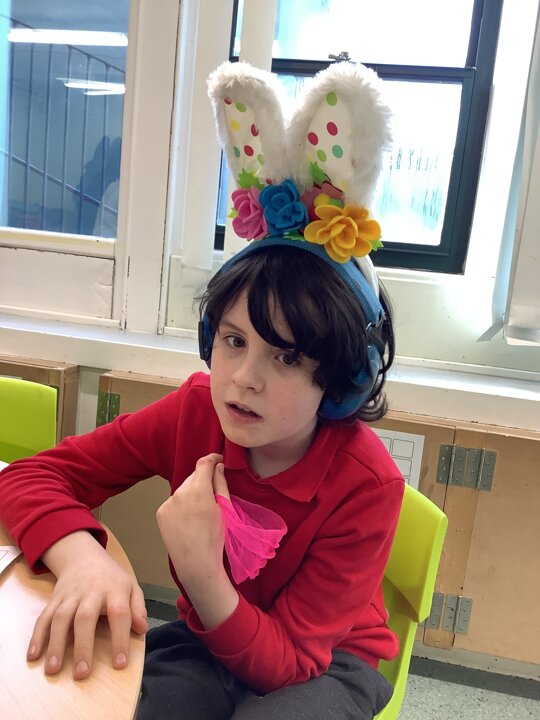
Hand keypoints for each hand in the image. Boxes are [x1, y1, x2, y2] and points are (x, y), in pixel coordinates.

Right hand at [27, 531, 147, 679]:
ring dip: (56, 644)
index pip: (119, 613)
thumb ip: (137, 608)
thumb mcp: (131, 587)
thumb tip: (142, 629)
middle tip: (82, 674)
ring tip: (53, 669)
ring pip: (61, 618)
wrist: (84, 556)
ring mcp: (70, 595)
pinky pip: (44, 616)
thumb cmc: (111, 578)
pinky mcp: (54, 598)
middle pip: (86, 617)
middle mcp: (91, 592)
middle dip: (83, 646)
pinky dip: (37, 636)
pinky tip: (33, 655)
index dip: (120, 638)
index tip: (119, 664)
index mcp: (114, 590)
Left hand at [156, 454, 237, 627]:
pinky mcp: (160, 512)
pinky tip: (189, 519)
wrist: (196, 563)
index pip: (203, 463)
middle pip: (194, 477)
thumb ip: (220, 484)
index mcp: (199, 490)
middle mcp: (180, 493)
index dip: (212, 458)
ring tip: (200, 511)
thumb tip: (218, 466)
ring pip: (183, 489)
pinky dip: (181, 504)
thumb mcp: (225, 509)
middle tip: (213, 494)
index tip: (218, 459)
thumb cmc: (215, 538)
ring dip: (192, 493)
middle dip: (203, 480)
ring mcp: (168, 503)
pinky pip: (174, 501)